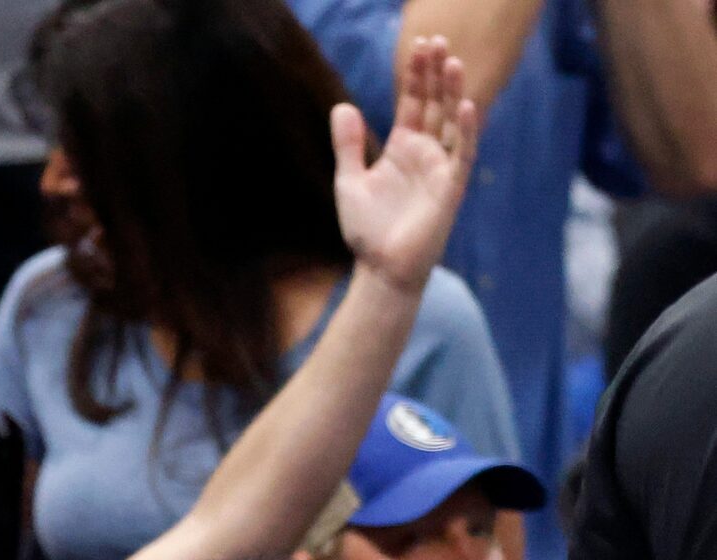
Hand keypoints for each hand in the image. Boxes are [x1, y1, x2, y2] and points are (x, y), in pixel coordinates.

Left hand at [334, 36, 478, 292]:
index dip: (416, 76)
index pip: (413, 102)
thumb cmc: (367, 229)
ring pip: (452, 122)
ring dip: (453, 93)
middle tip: (437, 42)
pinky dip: (465, 131)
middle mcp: (425, 152)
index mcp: (403, 147)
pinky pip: (462, 154)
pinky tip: (466, 106)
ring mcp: (440, 167)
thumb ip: (348, 145)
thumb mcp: (349, 182)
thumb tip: (341, 106)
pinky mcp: (450, 188)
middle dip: (436, 74)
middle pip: (435, 104)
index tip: (418, 47)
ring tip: (452, 62)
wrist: (380, 269)